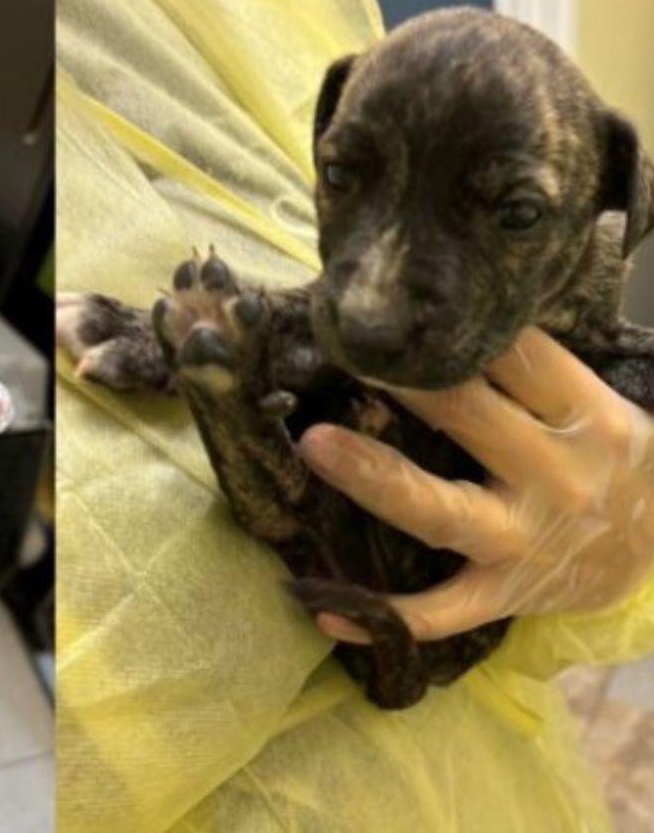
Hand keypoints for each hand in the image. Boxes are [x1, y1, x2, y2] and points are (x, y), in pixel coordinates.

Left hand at [297, 327, 653, 642]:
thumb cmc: (611, 461)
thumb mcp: (597, 405)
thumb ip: (532, 371)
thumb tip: (450, 316)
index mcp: (587, 416)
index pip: (518, 359)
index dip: (457, 332)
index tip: (398, 308)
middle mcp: (557, 477)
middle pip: (468, 417)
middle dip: (403, 384)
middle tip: (342, 349)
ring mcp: (524, 542)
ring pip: (439, 510)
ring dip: (374, 477)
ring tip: (315, 443)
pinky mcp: (502, 594)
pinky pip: (438, 612)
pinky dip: (382, 617)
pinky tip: (321, 609)